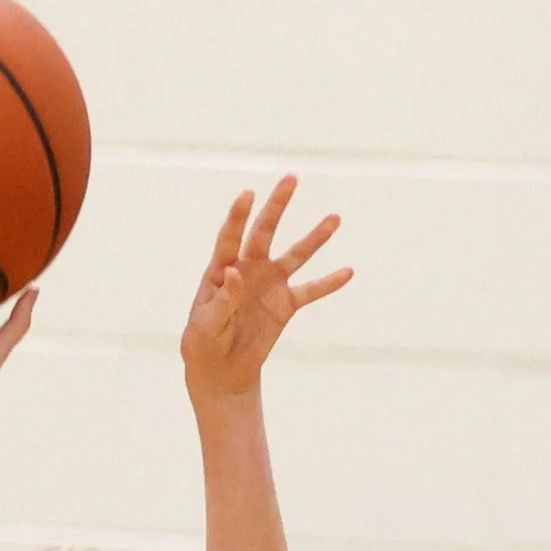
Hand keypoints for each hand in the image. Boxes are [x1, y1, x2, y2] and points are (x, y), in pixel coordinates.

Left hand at [181, 177, 352, 403]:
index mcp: (221, 271)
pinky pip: (311, 291)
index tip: (248, 195)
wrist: (221, 371)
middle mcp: (248, 269)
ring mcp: (269, 284)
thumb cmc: (203, 345)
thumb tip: (235, 273)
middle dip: (277, 206)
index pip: (229, 238)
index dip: (238, 216)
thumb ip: (221, 300)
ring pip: (295, 255)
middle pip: (264, 233)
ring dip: (314, 238)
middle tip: (291, 179)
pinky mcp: (285, 304)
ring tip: (334, 218)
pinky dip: (328, 283)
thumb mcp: (204, 326)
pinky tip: (347, 272)